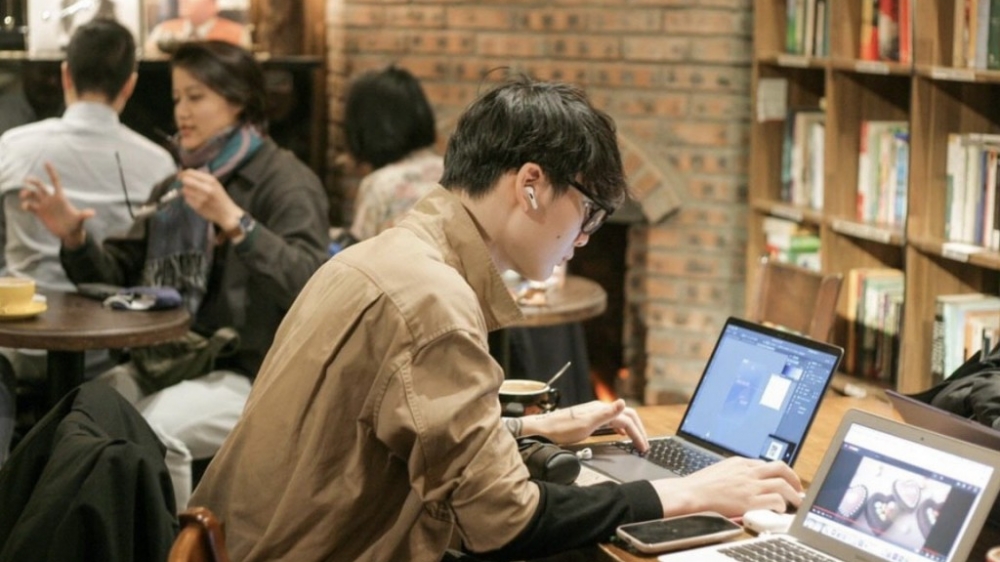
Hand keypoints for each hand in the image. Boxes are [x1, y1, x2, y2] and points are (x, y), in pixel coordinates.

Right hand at [21, 162, 94, 247]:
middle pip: (40, 186)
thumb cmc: (76, 225)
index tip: (46, 162)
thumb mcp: (80, 219)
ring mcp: (44, 206)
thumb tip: (92, 213)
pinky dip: (26, 205)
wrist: (69, 233)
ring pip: (32, 195)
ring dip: (26, 193)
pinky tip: (26, 206)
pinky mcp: (39, 213)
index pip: (55, 181)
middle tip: (26, 180)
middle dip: (32, 181)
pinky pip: (30, 206)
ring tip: (24, 196)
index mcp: (60, 197)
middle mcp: (51, 199)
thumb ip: (84, 215)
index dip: (51, 172)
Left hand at [177, 169, 242, 232]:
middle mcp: (206, 188)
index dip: (183, 173)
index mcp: (211, 180)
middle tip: (184, 184)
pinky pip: (186, 200)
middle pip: (185, 180)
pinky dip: (188, 199)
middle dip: (182, 181)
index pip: (190, 172)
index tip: (181, 176)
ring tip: (192, 193)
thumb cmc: (220, 197)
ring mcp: (202, 198)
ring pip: (184, 190)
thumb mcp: (215, 184)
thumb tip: (184, 173)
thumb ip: (201, 178)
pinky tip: (195, 200)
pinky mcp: (198, 207)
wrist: (227, 213)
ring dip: (185, 191)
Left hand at [519, 399, 648, 450]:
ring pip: (620, 418)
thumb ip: (606, 414)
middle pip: (627, 415)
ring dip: (631, 428)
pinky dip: (621, 428)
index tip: (643, 448)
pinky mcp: (589, 419)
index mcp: (601, 409)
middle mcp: (599, 409)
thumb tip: (622, 402)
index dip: (638, 434)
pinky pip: (611, 421)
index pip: (627, 420)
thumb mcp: (585, 424)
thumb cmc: (561, 429)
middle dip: (639, 429)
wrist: (542, 429)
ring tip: (637, 440)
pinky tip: (619, 434)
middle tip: (644, 445)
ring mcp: (594, 413)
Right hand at [651, 457, 803, 517]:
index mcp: (739, 463)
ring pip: (782, 484)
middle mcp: (747, 472)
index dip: (779, 473)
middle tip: (798, 488)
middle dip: (793, 478)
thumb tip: (742, 481)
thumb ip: (733, 473)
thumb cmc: (698, 486)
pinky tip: (780, 510)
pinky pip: (775, 500)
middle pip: (780, 467)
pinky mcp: (749, 501)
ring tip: (796, 502)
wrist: (689, 494)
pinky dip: (781, 505)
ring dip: (793, 494)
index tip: (784, 480)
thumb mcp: (718, 471)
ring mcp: (750, 486)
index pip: (766, 464)